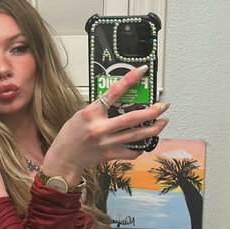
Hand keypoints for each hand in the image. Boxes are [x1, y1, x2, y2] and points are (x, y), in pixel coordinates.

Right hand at [42, 65, 169, 181]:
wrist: (65, 156)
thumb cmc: (72, 134)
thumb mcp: (82, 114)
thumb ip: (101, 108)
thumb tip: (121, 100)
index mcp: (91, 113)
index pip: (114, 92)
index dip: (129, 80)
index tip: (142, 71)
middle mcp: (100, 128)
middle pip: (132, 118)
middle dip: (152, 111)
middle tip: (163, 106)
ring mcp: (107, 143)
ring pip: (137, 135)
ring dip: (153, 128)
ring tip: (162, 122)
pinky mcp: (111, 154)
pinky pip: (132, 151)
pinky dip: (141, 147)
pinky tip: (145, 142)